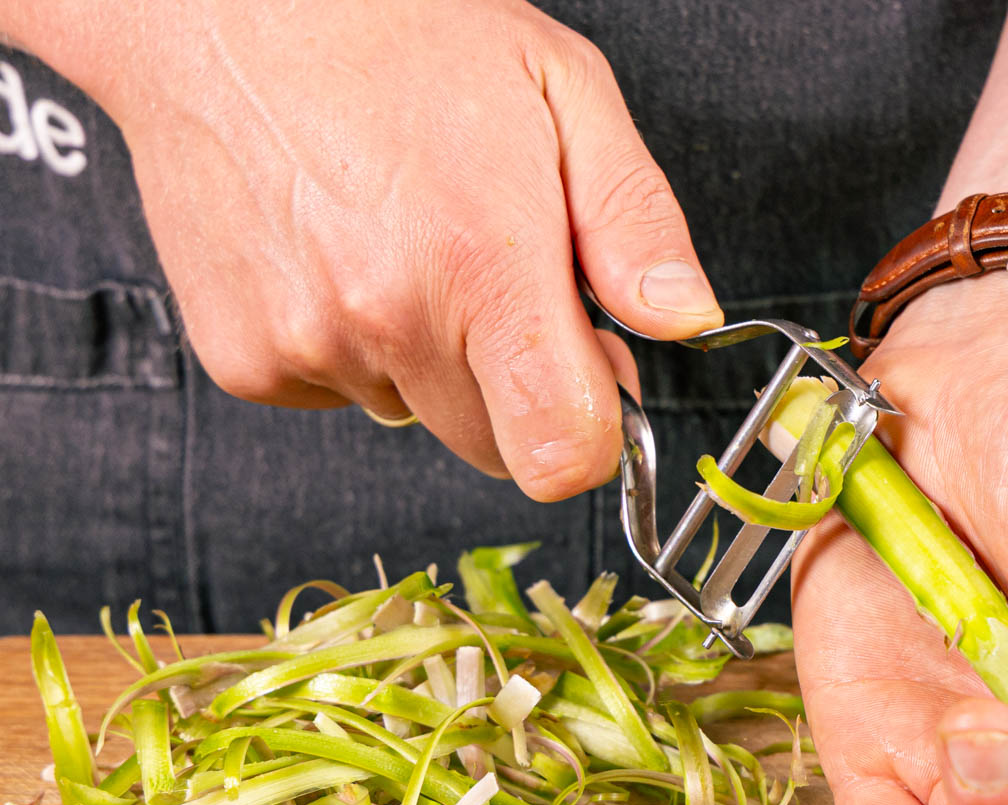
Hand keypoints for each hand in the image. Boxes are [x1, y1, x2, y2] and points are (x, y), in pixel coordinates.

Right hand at [80, 0, 714, 497]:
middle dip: (519, 387)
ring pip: (416, 414)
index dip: (595, 435)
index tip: (593, 379)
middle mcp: (382, 318)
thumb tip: (683, 318)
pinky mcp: (243, 359)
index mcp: (480, 264)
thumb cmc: (396, 30)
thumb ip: (635, 224)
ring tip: (408, 241)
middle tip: (503, 280)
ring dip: (430, 358)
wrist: (222, 4)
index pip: (560, 454)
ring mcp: (303, 345)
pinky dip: (354, 345)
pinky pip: (339, 393)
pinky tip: (344, 253)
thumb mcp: (564, 92)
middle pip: (495, 447)